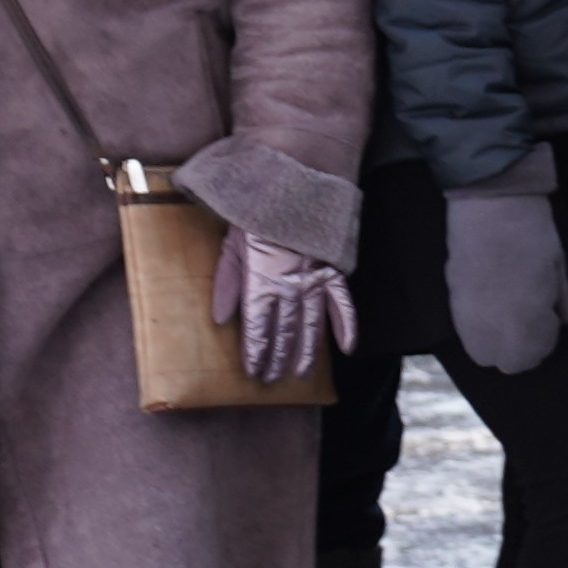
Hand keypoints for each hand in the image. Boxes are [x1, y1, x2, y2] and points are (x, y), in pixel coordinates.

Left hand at [213, 233, 354, 383]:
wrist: (289, 189)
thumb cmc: (255, 218)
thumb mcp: (231, 247)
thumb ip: (226, 285)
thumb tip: (220, 320)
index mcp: (261, 282)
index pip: (258, 329)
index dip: (256, 353)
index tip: (253, 371)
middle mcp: (290, 287)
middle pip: (285, 332)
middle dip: (277, 358)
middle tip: (271, 379)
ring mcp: (315, 281)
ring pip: (312, 325)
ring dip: (306, 352)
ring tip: (300, 373)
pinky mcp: (333, 271)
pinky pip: (343, 303)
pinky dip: (347, 325)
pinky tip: (347, 348)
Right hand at [441, 176, 567, 375]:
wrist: (490, 209)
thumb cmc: (533, 236)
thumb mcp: (558, 268)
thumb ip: (558, 300)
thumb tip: (562, 321)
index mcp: (526, 322)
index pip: (531, 357)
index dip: (543, 342)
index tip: (548, 320)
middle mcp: (492, 330)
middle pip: (506, 364)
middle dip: (521, 349)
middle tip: (531, 320)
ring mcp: (467, 318)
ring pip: (481, 353)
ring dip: (497, 342)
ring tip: (508, 313)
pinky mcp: (451, 302)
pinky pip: (465, 332)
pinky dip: (479, 327)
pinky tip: (489, 306)